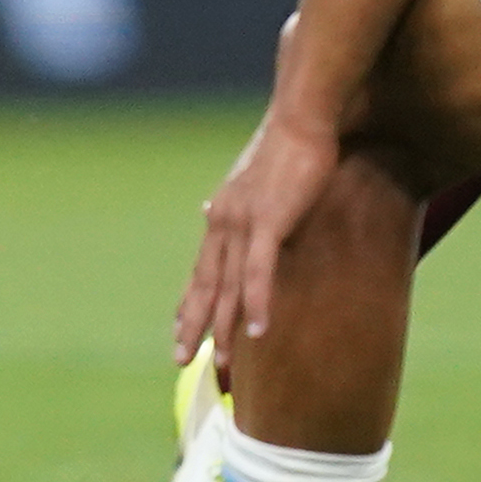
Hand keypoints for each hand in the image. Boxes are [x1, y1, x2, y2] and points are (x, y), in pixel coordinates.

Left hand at [172, 107, 343, 366]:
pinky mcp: (268, 221)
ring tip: (222, 364)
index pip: (201, 270)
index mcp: (221, 215)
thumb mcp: (252, 178)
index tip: (180, 334)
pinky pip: (258, 273)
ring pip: (227, 288)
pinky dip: (255, 304)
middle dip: (194, 326)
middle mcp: (223, 222)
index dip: (189, 304)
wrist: (301, 117)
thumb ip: (235, 204)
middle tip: (182, 362)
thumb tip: (210, 209)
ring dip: (224, 329)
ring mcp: (242, 223)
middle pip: (205, 286)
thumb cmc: (285, 144)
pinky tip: (257, 333)